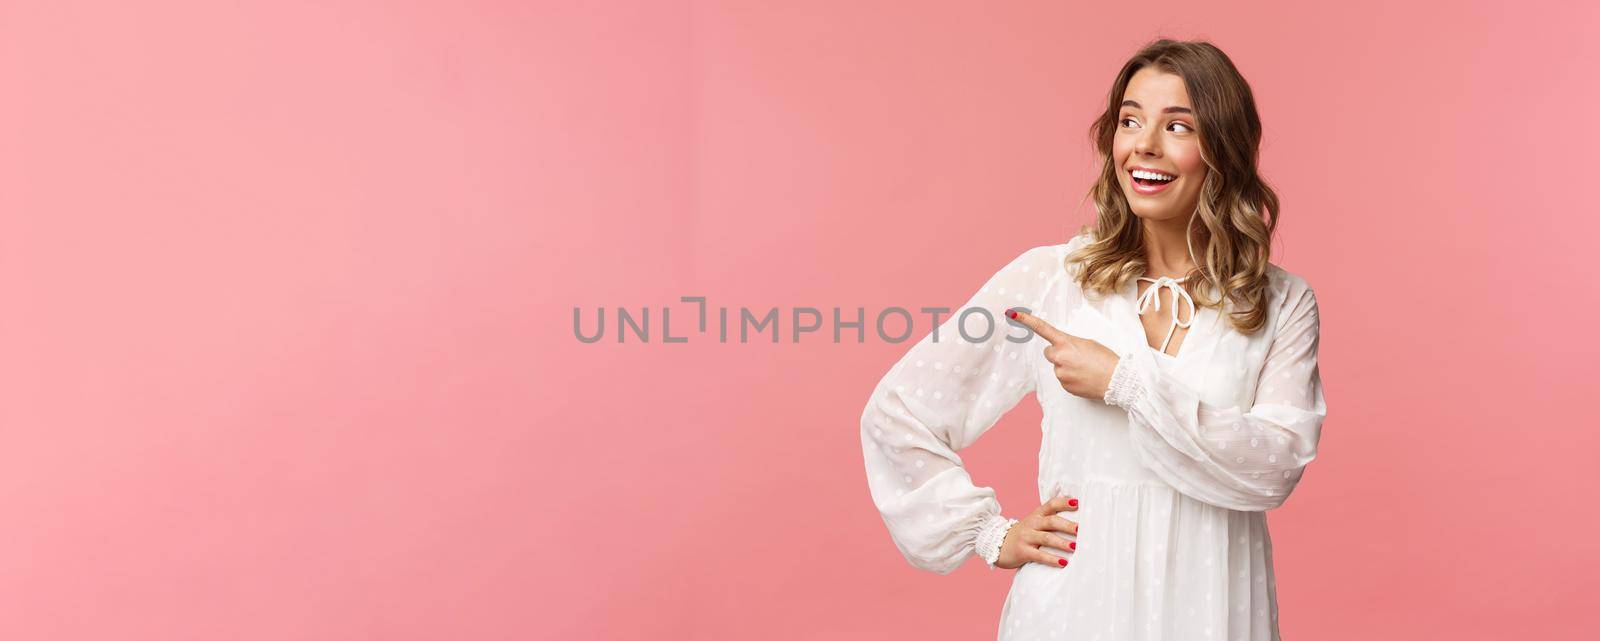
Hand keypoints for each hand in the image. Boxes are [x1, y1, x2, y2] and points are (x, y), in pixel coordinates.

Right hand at [994, 494, 1080, 568]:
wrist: (998, 545)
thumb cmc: (1024, 534)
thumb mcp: (1034, 522)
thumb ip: (1050, 519)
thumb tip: (1077, 518)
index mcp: (1037, 514)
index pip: (1051, 504)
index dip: (1064, 502)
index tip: (1077, 502)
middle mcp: (1032, 523)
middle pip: (1052, 521)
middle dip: (1067, 525)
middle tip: (1081, 530)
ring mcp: (1026, 537)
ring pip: (1046, 538)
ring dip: (1062, 543)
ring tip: (1075, 547)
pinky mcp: (1023, 551)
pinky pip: (1039, 555)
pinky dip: (1052, 559)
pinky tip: (1063, 563)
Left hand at [1006, 308, 1120, 400]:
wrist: (1117, 380)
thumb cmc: (1106, 359)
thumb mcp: (1088, 344)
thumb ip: (1071, 345)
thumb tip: (1064, 352)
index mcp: (1066, 342)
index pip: (1042, 328)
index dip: (1027, 320)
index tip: (1012, 314)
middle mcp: (1059, 357)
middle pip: (1049, 353)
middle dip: (1059, 354)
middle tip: (1077, 358)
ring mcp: (1060, 373)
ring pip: (1058, 368)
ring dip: (1068, 368)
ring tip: (1086, 370)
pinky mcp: (1064, 386)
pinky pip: (1064, 380)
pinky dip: (1072, 379)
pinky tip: (1085, 378)